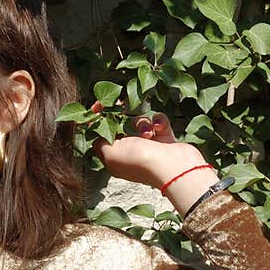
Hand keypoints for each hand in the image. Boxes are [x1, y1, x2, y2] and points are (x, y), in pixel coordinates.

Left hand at [92, 113, 219, 215]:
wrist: (173, 167)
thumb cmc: (139, 161)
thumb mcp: (110, 153)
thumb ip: (99, 141)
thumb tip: (96, 132)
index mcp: (114, 158)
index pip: (101, 137)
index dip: (97, 122)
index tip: (96, 106)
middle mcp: (130, 152)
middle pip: (120, 126)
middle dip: (119, 115)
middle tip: (118, 103)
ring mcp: (148, 145)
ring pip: (139, 122)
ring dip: (142, 123)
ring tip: (148, 134)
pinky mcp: (165, 138)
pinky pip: (158, 121)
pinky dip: (159, 121)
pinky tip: (159, 128)